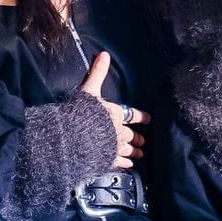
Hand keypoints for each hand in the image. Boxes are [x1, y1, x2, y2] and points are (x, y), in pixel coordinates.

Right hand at [79, 51, 148, 168]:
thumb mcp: (89, 90)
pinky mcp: (107, 159)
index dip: (141, 117)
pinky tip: (128, 165)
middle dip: (138, 138)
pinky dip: (125, 163)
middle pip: (132, 135)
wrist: (73, 137)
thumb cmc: (80, 113)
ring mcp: (113, 146)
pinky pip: (120, 162)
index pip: (132, 115)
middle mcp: (117, 131)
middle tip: (143, 141)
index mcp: (115, 113)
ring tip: (139, 154)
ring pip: (128, 149)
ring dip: (134, 152)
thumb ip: (98, 73)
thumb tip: (104, 54)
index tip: (148, 119)